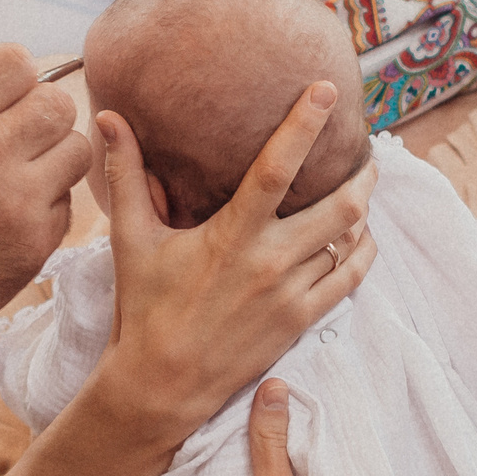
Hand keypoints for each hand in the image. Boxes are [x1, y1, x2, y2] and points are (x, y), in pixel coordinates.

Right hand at [0, 44, 91, 328]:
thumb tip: (13, 85)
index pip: (16, 61)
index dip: (11, 77)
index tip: (0, 96)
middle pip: (57, 104)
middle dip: (38, 115)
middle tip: (16, 136)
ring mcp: (17, 202)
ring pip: (76, 150)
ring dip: (52, 157)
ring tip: (19, 173)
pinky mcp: (35, 243)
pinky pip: (66, 202)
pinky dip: (45, 203)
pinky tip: (11, 214)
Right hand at [92, 83, 376, 446]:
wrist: (161, 385)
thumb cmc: (143, 308)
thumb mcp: (131, 238)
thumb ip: (127, 174)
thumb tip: (110, 117)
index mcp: (230, 235)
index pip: (277, 168)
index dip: (304, 125)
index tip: (326, 91)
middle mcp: (269, 262)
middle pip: (340, 205)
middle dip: (363, 173)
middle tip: (366, 151)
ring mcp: (291, 294)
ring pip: (350, 240)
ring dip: (363, 210)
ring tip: (364, 188)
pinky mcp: (301, 321)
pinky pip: (351, 278)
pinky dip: (362, 251)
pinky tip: (359, 235)